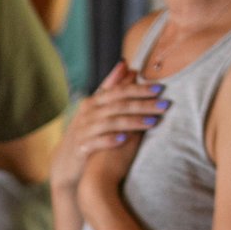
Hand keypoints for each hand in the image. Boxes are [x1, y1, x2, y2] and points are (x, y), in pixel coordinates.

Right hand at [52, 62, 167, 194]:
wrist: (66, 162)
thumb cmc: (88, 131)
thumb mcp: (97, 108)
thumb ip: (112, 88)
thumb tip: (129, 67)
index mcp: (93, 101)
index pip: (119, 91)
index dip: (139, 88)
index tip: (160, 88)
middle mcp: (87, 113)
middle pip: (118, 105)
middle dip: (143, 104)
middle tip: (165, 104)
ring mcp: (83, 130)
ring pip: (111, 122)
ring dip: (133, 121)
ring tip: (153, 122)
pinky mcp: (80, 148)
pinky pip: (96, 141)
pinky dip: (110, 139)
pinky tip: (125, 138)